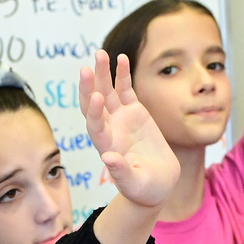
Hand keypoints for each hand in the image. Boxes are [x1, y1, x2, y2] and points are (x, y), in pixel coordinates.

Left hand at [80, 50, 178, 211]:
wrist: (157, 184)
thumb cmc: (144, 189)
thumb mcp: (135, 184)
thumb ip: (121, 173)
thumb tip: (108, 158)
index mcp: (106, 146)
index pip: (94, 125)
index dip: (93, 112)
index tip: (96, 97)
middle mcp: (109, 128)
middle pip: (93, 104)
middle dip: (89, 87)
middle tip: (86, 68)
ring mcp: (120, 118)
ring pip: (107, 91)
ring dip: (102, 73)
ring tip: (100, 54)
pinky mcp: (135, 112)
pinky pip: (125, 89)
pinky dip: (122, 74)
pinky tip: (121, 58)